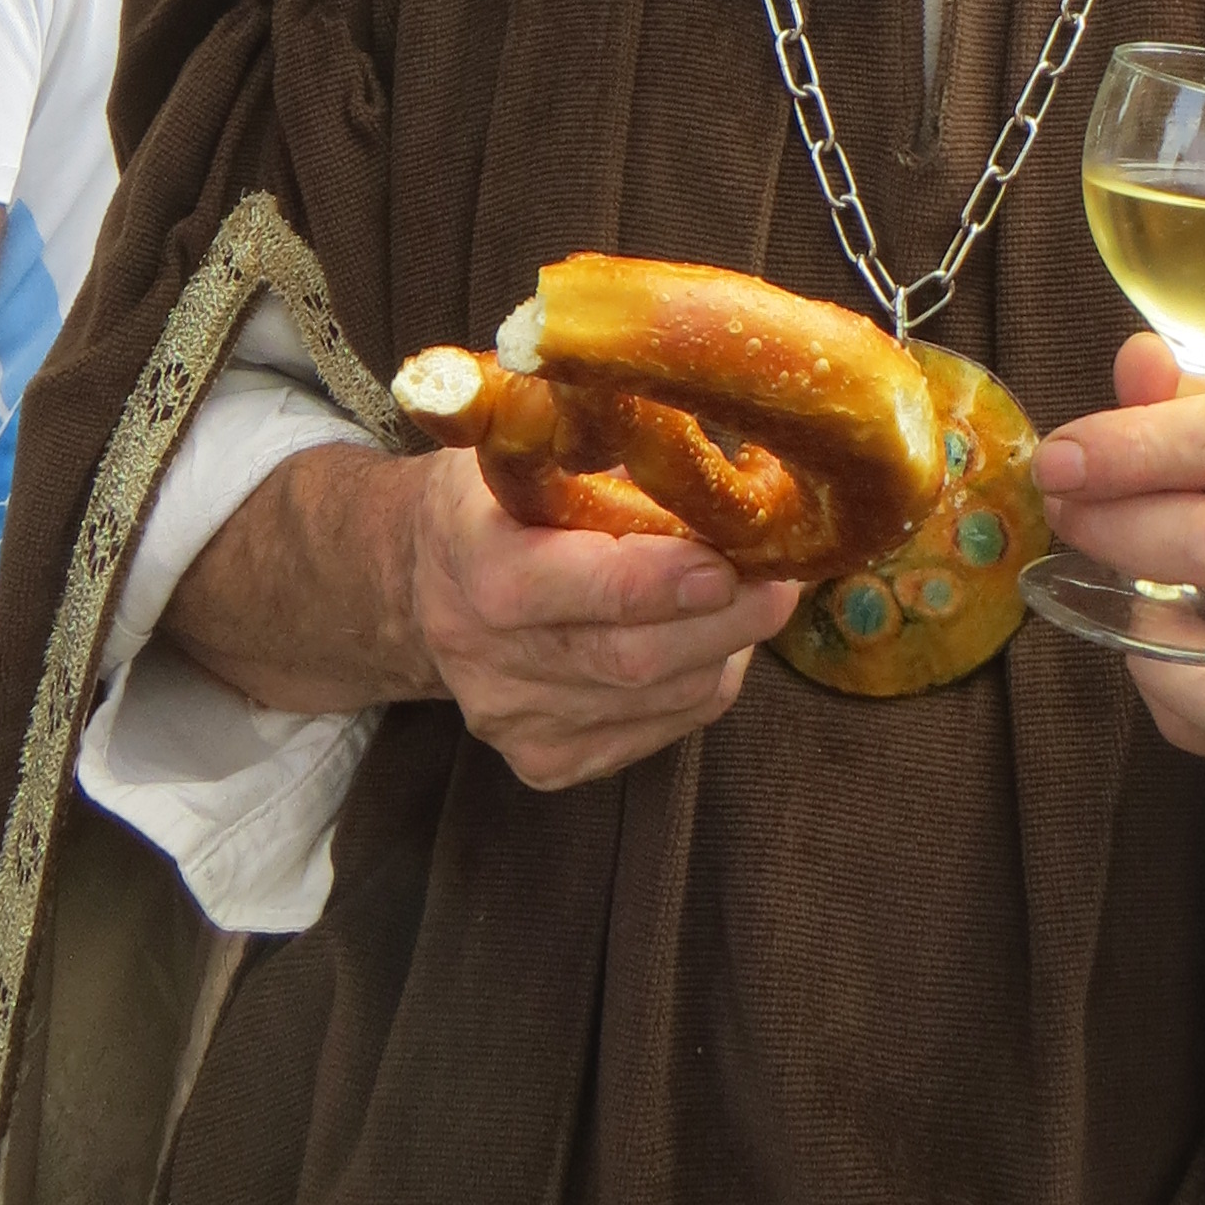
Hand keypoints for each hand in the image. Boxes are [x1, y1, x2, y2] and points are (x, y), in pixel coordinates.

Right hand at [406, 449, 797, 791]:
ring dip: (725, 647)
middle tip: (782, 579)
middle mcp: (484, 654)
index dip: (663, 579)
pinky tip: (706, 638)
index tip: (731, 558)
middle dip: (726, 619)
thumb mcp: (529, 442)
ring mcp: (513, 719)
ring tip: (750, 596)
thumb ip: (608, 446)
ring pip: (661, 698)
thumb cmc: (498, 494)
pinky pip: (660, 730)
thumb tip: (711, 453)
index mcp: (474, 557)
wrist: (422, 581)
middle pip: (633, 657)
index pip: (576, 584)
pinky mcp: (545, 761)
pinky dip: (704, 683)